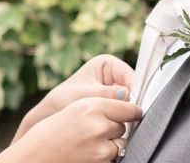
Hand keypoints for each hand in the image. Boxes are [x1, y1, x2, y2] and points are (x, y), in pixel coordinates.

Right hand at [0, 96, 141, 162]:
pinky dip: (107, 155)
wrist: (39, 153)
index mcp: (90, 106)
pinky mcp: (101, 160)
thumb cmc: (56, 129)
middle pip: (123, 125)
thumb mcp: (76, 108)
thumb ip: (102, 104)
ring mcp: (101, 145)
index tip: (133, 112)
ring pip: (122, 142)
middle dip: (114, 127)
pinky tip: (90, 151)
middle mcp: (98, 124)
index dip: (131, 110)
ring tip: (91, 141)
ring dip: (112, 142)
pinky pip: (115, 156)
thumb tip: (132, 109)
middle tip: (94, 129)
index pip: (127, 107)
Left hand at [13, 54, 134, 141]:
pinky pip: (123, 111)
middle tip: (130, 117)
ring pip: (129, 101)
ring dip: (126, 112)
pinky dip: (122, 119)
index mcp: (107, 63)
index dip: (135, 89)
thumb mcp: (86, 94)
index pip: (129, 74)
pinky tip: (118, 126)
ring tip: (121, 122)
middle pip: (132, 88)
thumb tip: (127, 95)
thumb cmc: (65, 98)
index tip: (135, 104)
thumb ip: (106, 94)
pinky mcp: (113, 105)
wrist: (54, 112)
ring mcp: (114, 90)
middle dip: (130, 103)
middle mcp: (113, 75)